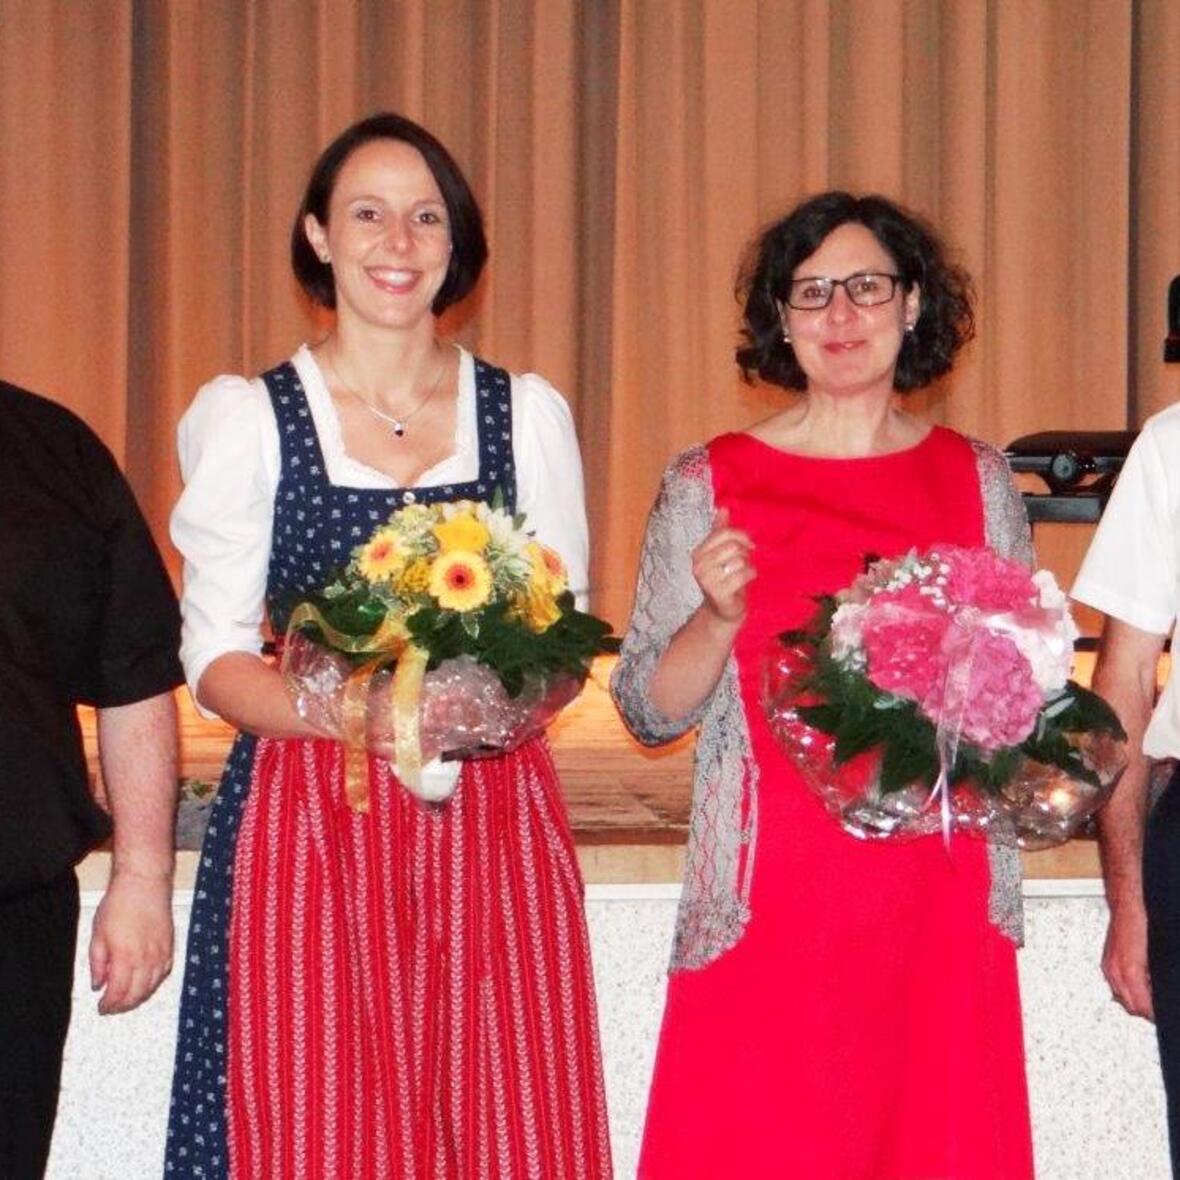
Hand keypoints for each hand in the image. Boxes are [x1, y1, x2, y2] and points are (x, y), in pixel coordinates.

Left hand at [89, 870, 173, 1015]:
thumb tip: (98, 983)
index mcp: (125, 956)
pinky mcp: (170, 945)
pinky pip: (164, 973)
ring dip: (139, 997)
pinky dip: (154, 983)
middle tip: (113, 1007)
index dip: (109, 1005)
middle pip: (137, 994)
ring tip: (128, 999)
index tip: (102, 1007)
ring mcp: (161, 952)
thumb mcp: (98, 934)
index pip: (118, 993)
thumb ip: (98, 963)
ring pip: (153, 986)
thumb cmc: (121, 902)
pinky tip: (146, 982)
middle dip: (123, 1005)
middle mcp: (146, 958)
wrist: (144, 883)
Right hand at [691, 508, 754, 624]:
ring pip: (739, 560)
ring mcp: (706, 579)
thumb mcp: (722, 552)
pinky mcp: (718, 592)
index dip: (741, 536)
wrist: (723, 608)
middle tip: (741, 564)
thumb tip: (723, 508)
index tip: (748, 545)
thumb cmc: (725, 578)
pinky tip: (745, 582)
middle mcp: (698, 565)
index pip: (724, 533)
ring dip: (747, 567)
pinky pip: (742, 575)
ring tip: (741, 574)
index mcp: (698, 552)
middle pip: (733, 546)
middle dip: (744, 554)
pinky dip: (749, 576)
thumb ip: (721, 531)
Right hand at [1102, 902, 1153, 1019]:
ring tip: (1150, 996)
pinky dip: (1126, 988)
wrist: (1128, 904)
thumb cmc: (1143, 924)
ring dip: (1135, 1000)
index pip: (1140, 1007)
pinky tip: (1139, 981)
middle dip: (1144, 1011)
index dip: (1154, 1014)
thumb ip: (1153, 981)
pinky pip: (1115, 983)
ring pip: (1120, 996)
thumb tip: (1159, 997)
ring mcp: (1109, 965)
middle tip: (1157, 1009)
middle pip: (1129, 1006)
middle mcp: (1114, 970)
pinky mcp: (1107, 959)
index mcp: (1128, 972)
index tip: (1161, 1014)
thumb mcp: (1155, 957)